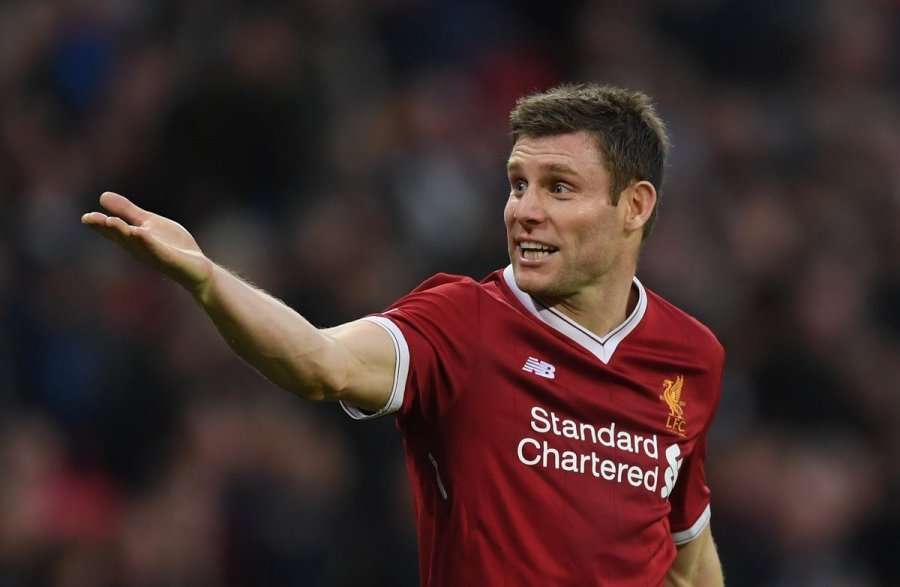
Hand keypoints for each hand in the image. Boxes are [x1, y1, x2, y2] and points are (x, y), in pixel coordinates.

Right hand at [82, 192, 213, 295]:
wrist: (197, 268)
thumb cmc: (172, 246)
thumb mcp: (148, 223)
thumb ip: (127, 211)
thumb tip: (102, 196)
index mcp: (132, 238)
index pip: (112, 230)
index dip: (99, 224)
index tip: (86, 217)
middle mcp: (139, 247)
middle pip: (119, 236)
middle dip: (105, 227)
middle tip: (89, 218)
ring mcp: (153, 254)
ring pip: (135, 242)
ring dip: (122, 232)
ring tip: (110, 221)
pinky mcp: (169, 259)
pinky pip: (157, 250)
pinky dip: (148, 242)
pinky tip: (140, 233)